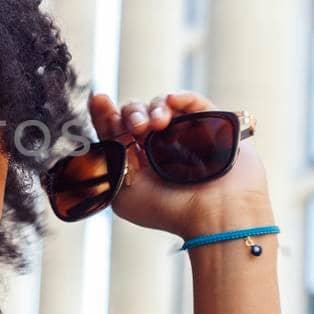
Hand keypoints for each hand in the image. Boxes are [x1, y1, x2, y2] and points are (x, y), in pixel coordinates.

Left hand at [88, 89, 271, 238]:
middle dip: (132, 113)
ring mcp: (185, 132)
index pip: (116, 128)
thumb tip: (104, 127)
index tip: (99, 100)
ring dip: (154, 108)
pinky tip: (173, 101)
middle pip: (137, 112)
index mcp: (137, 158)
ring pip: (162, 104)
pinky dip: (183, 96)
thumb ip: (110, 159)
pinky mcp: (211, 124)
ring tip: (157, 124)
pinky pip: (195, 101)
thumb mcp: (123, 191)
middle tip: (137, 128)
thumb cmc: (169, 211)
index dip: (105, 112)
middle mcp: (160, 144)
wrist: (215, 217)